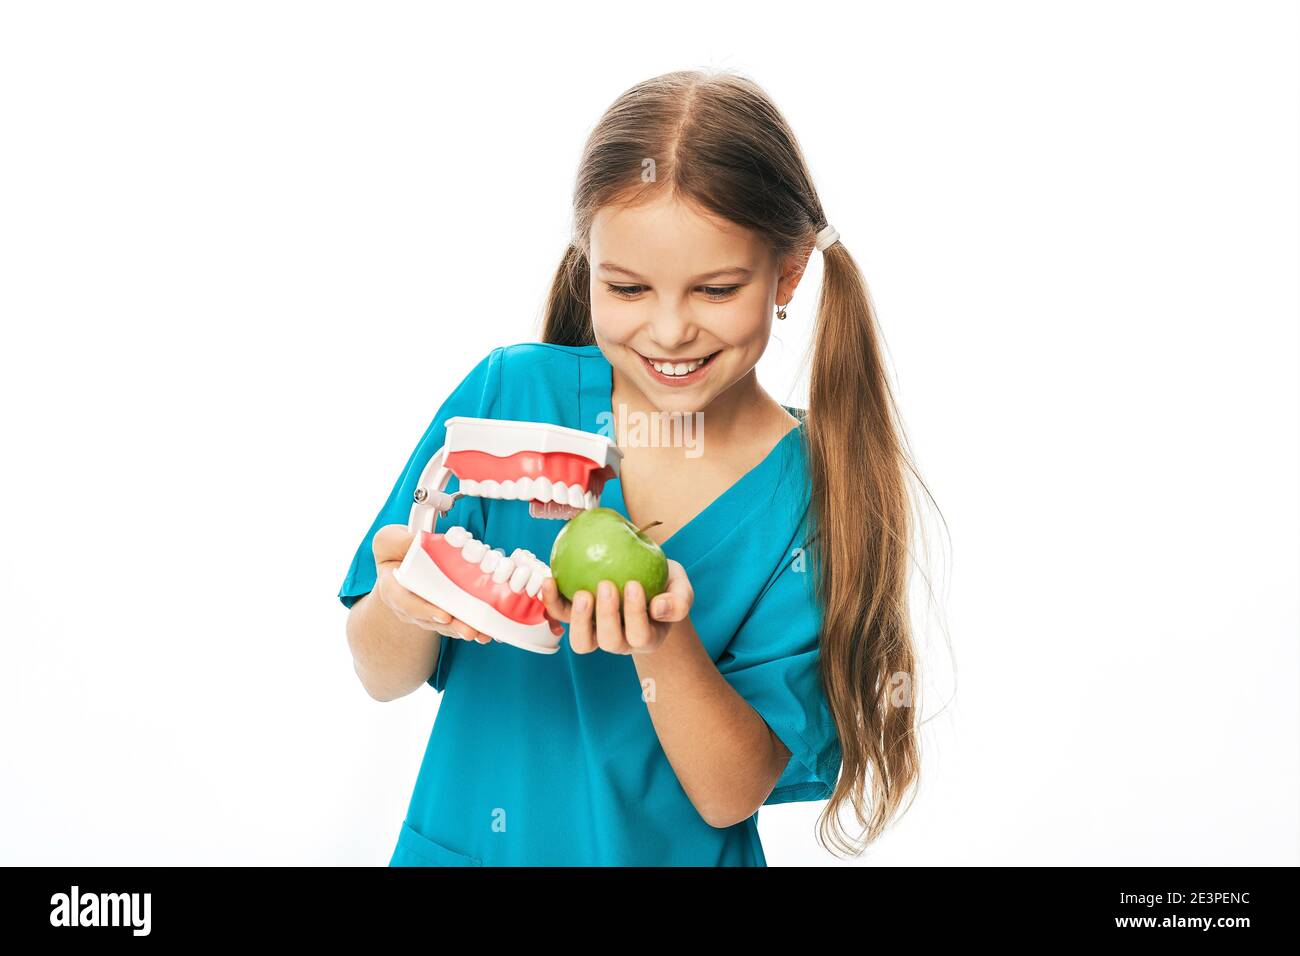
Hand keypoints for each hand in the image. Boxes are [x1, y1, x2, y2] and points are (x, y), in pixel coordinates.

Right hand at [372, 524, 495, 643]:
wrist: (399, 558)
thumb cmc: (394, 549)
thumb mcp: (389, 540)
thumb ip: (402, 541)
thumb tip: (422, 542)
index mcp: (393, 590)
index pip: (406, 604)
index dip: (425, 611)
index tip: (444, 616)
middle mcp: (409, 607)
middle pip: (431, 621)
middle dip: (452, 626)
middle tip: (470, 630)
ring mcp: (425, 612)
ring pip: (445, 625)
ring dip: (464, 629)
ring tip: (482, 633)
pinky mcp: (440, 611)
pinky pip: (454, 622)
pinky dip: (470, 625)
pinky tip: (486, 631)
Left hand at [539, 559, 692, 654]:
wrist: (645, 580)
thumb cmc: (664, 586)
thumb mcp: (681, 589)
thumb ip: (679, 601)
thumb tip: (658, 608)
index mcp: (647, 637)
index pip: (641, 636)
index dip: (635, 614)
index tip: (634, 584)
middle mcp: (620, 640)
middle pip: (610, 642)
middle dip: (607, 616)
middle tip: (607, 584)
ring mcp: (596, 632)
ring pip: (582, 642)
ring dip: (579, 620)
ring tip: (582, 593)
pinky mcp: (577, 617)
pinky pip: (561, 615)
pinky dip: (552, 601)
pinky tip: (551, 579)